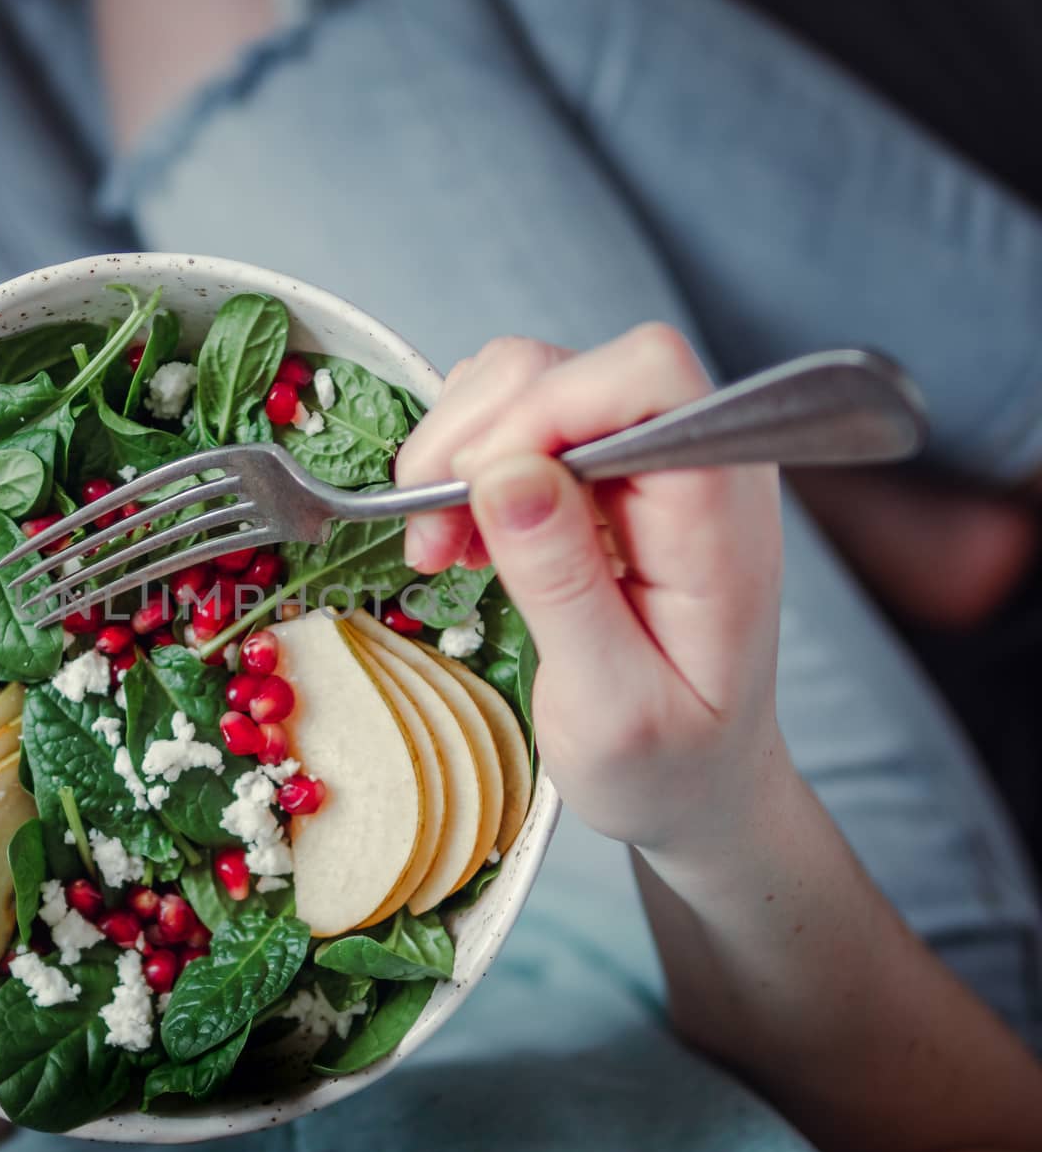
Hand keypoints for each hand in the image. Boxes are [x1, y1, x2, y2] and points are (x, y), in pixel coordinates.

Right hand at [397, 325, 786, 856]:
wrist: (698, 784)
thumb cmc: (668, 763)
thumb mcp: (612, 706)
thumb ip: (564, 584)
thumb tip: (505, 474)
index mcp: (719, 511)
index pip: (644, 378)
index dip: (544, 412)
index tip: (477, 500)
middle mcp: (690, 458)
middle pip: (567, 367)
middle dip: (475, 440)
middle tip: (432, 542)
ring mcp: (645, 457)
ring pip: (527, 379)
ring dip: (457, 452)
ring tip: (442, 546)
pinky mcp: (603, 467)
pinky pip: (516, 416)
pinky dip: (464, 464)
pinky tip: (463, 536)